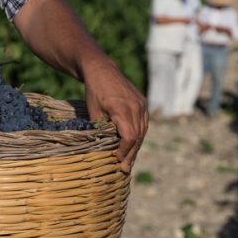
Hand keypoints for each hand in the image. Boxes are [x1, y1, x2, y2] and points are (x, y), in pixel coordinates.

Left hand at [83, 59, 147, 173]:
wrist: (102, 69)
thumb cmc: (94, 91)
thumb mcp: (93, 112)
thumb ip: (102, 130)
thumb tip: (106, 149)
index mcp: (122, 109)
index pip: (130, 137)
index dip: (125, 151)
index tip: (117, 160)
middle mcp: (136, 107)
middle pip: (138, 137)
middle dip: (131, 154)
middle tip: (125, 169)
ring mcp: (142, 104)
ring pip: (143, 131)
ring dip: (136, 146)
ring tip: (129, 160)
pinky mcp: (143, 102)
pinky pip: (143, 123)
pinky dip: (138, 135)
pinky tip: (132, 145)